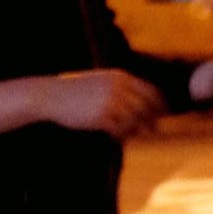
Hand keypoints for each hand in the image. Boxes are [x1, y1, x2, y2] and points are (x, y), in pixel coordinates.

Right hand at [41, 70, 166, 137]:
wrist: (49, 95)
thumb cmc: (76, 90)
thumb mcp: (101, 81)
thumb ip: (122, 88)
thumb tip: (143, 103)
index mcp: (120, 77)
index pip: (150, 91)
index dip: (159, 104)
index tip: (162, 115)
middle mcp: (118, 88)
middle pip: (146, 107)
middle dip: (152, 120)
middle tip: (154, 130)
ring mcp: (109, 102)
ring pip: (134, 120)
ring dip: (135, 129)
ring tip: (132, 134)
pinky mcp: (100, 117)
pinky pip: (120, 130)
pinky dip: (121, 135)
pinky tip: (116, 136)